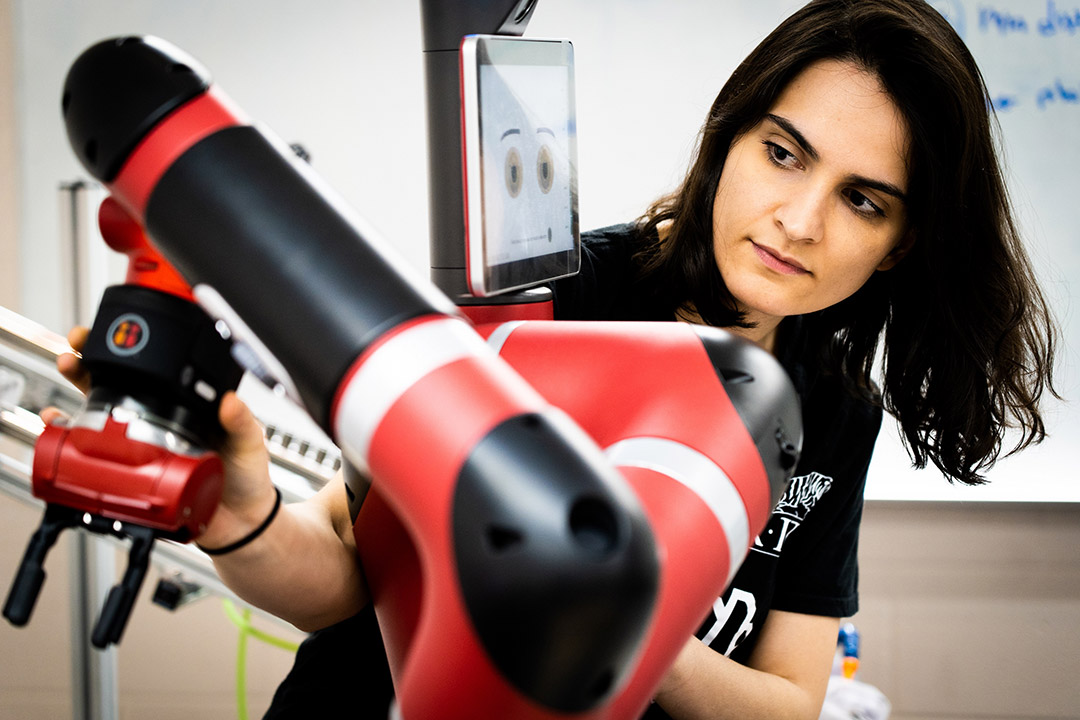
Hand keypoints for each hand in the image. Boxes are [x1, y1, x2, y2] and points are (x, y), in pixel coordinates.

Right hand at [43, 325, 277, 547]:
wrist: (239, 522)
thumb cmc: (245, 476)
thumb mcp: (248, 442)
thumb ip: (240, 422)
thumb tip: (230, 401)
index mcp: (185, 407)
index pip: (152, 372)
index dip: (129, 352)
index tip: (114, 334)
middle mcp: (157, 422)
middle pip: (113, 386)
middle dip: (87, 365)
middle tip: (73, 354)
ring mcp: (139, 448)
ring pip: (96, 417)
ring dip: (73, 399)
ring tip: (65, 384)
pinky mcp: (129, 475)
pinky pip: (93, 457)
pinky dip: (68, 442)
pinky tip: (58, 431)